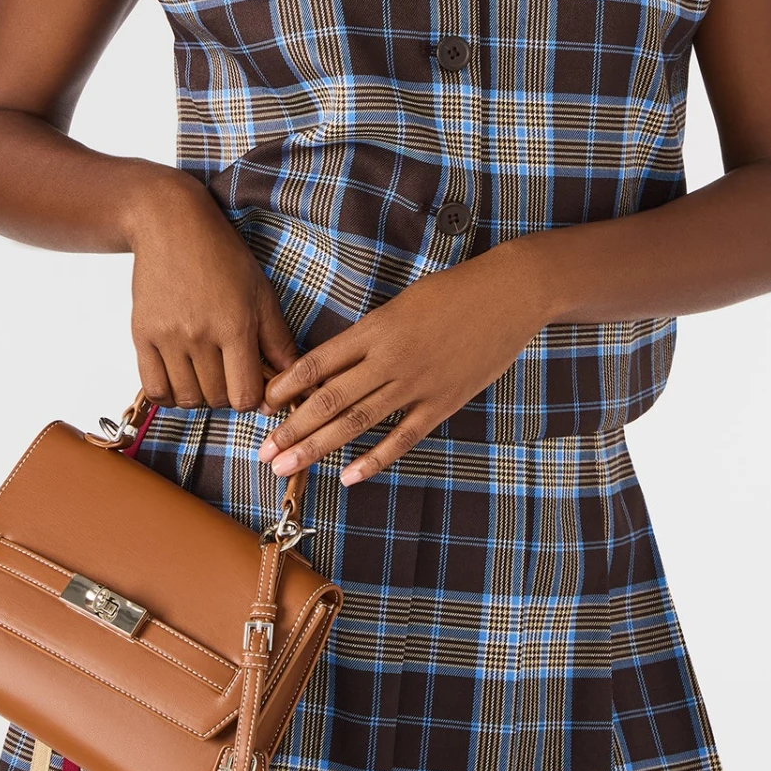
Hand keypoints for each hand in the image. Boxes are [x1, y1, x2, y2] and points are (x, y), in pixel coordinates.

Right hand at [127, 171, 300, 411]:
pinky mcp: (141, 335)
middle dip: (228, 396)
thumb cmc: (222, 255)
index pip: (245, 395)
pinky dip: (169, 395)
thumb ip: (278, 340)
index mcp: (235, 325)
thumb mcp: (261, 292)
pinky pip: (154, 389)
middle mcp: (200, 335)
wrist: (170, 225)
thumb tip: (293, 379)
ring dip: (200, 397)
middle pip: (216, 400)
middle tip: (230, 376)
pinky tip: (180, 380)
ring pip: (186, 398)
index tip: (253, 386)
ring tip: (206, 376)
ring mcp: (167, 337)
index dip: (253, 399)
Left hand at [255, 242, 548, 483]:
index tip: (262, 407)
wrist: (509, 294)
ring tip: (289, 467)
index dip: (286, 387)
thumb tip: (330, 368)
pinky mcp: (442, 403)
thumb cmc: (452, 292)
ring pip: (357, 422)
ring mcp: (417, 384)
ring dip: (318, 448)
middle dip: (292, 429)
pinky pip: (402, 438)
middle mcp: (390, 359)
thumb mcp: (401, 304)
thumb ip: (368, 336)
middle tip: (263, 455)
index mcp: (376, 328)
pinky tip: (348, 477)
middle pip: (329, 399)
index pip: (317, 362)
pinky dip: (373, 460)